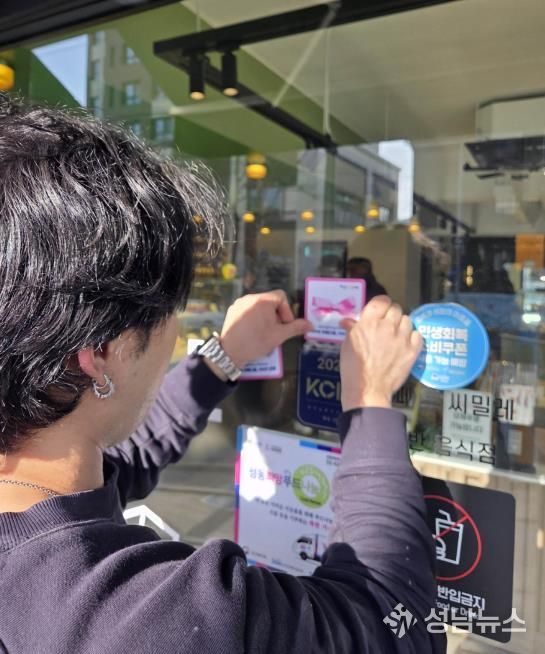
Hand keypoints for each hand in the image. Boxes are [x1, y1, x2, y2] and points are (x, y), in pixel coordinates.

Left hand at [220, 290, 311, 367]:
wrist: (230, 352)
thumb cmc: (256, 342)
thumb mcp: (279, 336)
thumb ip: (295, 327)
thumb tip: (311, 325)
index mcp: (262, 300)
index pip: (281, 296)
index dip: (286, 310)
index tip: (284, 325)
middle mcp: (250, 297)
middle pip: (270, 301)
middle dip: (276, 315)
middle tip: (275, 331)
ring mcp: (239, 303)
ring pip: (259, 306)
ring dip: (265, 317)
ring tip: (264, 332)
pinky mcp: (232, 310)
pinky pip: (248, 309)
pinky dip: (254, 317)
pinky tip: (252, 331)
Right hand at [339, 296, 421, 410]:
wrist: (368, 389)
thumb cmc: (353, 369)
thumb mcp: (347, 345)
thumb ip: (352, 330)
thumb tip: (349, 322)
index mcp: (369, 322)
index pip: (381, 300)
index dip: (381, 304)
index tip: (380, 310)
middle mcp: (387, 326)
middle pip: (396, 309)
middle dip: (391, 314)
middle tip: (387, 324)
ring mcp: (402, 338)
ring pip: (407, 320)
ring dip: (402, 325)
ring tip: (396, 334)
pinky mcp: (412, 350)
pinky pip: (418, 335)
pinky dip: (412, 337)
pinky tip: (405, 343)